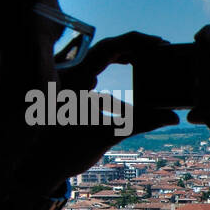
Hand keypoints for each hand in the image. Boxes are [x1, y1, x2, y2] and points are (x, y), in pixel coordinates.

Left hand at [11, 32, 178, 195]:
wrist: (37, 168)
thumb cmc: (65, 150)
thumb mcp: (107, 135)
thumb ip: (141, 123)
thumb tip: (171, 118)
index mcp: (75, 78)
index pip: (110, 46)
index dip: (137, 41)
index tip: (159, 44)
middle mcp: (69, 76)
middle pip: (106, 51)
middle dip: (133, 50)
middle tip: (158, 53)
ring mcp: (67, 86)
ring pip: (100, 67)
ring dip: (123, 68)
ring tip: (146, 70)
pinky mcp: (68, 98)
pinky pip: (93, 85)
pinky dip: (111, 90)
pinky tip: (125, 106)